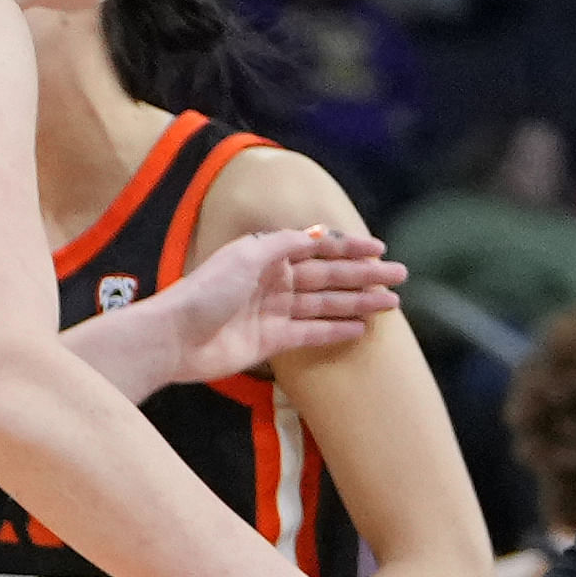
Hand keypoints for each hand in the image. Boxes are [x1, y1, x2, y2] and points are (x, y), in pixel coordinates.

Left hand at [152, 225, 406, 391]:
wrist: (176, 337)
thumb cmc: (207, 291)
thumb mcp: (247, 255)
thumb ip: (285, 244)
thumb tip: (319, 235)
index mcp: (267, 254)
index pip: (317, 247)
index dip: (348, 248)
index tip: (379, 250)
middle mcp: (273, 281)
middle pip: (328, 276)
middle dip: (363, 276)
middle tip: (399, 276)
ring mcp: (274, 312)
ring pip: (325, 305)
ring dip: (357, 303)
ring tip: (390, 304)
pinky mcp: (271, 341)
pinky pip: (311, 334)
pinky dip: (335, 331)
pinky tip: (360, 328)